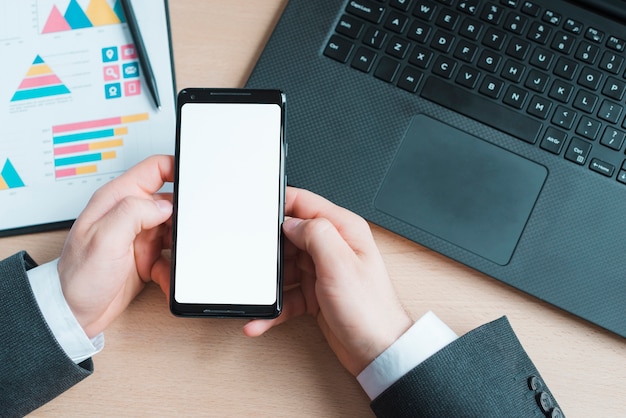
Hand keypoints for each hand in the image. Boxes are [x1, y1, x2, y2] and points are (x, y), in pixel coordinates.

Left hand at [57, 155, 173, 337]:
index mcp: (117, 199)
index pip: (154, 169)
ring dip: (180, 243)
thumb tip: (164, 205)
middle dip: (184, 215)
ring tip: (172, 256)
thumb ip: (133, 212)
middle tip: (188, 231)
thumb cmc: (79, 276)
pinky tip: (162, 274)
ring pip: (176, 228)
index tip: (197, 178)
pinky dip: (173, 264)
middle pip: (171, 200)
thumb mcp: (103, 239)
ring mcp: (140, 235)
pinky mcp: (147, 255)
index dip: (178, 168)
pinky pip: (172, 253)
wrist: (76, 313)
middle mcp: (130, 214)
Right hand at [244, 187, 412, 375]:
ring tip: (257, 297)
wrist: (377, 351)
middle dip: (269, 251)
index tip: (257, 212)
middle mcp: (332, 247)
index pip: (304, 203)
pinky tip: (262, 318)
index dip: (279, 204)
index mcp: (343, 230)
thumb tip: (290, 222)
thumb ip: (315, 233)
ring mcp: (322, 271)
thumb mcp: (340, 264)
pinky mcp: (314, 294)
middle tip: (254, 264)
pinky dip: (273, 307)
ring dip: (268, 284)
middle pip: (288, 237)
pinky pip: (286, 295)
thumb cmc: (370, 310)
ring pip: (284, 267)